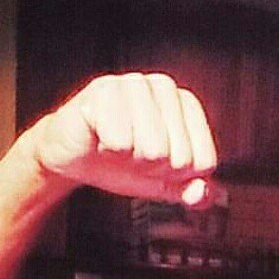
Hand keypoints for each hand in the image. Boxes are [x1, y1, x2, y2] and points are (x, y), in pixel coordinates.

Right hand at [22, 72, 222, 205]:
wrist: (74, 157)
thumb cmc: (121, 163)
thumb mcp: (165, 183)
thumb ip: (192, 191)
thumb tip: (204, 194)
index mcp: (187, 104)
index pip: (203, 161)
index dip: (178, 175)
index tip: (158, 164)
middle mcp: (164, 87)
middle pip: (180, 158)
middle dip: (154, 169)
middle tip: (132, 156)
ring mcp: (134, 84)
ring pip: (154, 150)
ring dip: (131, 160)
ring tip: (118, 146)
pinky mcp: (104, 90)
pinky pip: (122, 142)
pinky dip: (109, 150)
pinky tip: (101, 138)